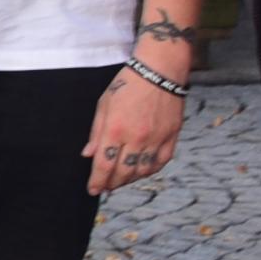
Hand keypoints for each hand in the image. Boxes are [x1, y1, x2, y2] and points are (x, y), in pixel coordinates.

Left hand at [83, 53, 187, 194]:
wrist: (160, 70)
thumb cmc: (128, 83)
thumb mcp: (104, 103)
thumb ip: (96, 132)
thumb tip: (88, 155)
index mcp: (116, 129)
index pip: (104, 165)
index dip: (97, 181)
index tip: (93, 190)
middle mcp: (137, 138)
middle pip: (123, 172)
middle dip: (111, 183)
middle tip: (105, 187)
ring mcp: (157, 139)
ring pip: (142, 171)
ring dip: (129, 179)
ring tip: (121, 180)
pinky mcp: (171, 137)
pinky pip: (160, 162)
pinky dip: (150, 170)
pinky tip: (141, 171)